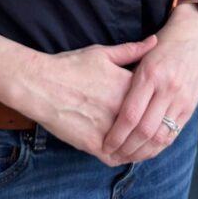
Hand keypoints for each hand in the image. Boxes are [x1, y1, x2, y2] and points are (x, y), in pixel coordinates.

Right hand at [24, 34, 158, 165]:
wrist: (40, 84)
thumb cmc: (70, 66)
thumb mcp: (102, 53)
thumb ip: (131, 50)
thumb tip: (155, 41)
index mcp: (128, 86)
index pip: (156, 100)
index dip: (157, 103)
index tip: (155, 104)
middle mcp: (122, 109)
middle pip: (148, 125)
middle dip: (152, 127)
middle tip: (153, 127)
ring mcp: (109, 129)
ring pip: (135, 146)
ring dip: (139, 147)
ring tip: (140, 143)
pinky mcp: (94, 145)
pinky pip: (116, 157)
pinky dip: (121, 156)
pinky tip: (122, 151)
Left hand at [100, 5, 197, 162]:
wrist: (195, 36)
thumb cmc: (162, 45)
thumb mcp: (141, 55)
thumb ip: (127, 79)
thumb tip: (107, 106)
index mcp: (150, 75)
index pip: (131, 115)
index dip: (117, 135)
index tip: (105, 145)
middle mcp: (167, 88)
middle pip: (145, 131)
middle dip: (127, 148)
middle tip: (113, 156)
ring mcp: (182, 99)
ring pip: (160, 137)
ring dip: (143, 152)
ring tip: (127, 158)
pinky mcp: (191, 106)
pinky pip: (174, 134)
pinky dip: (159, 146)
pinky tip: (147, 151)